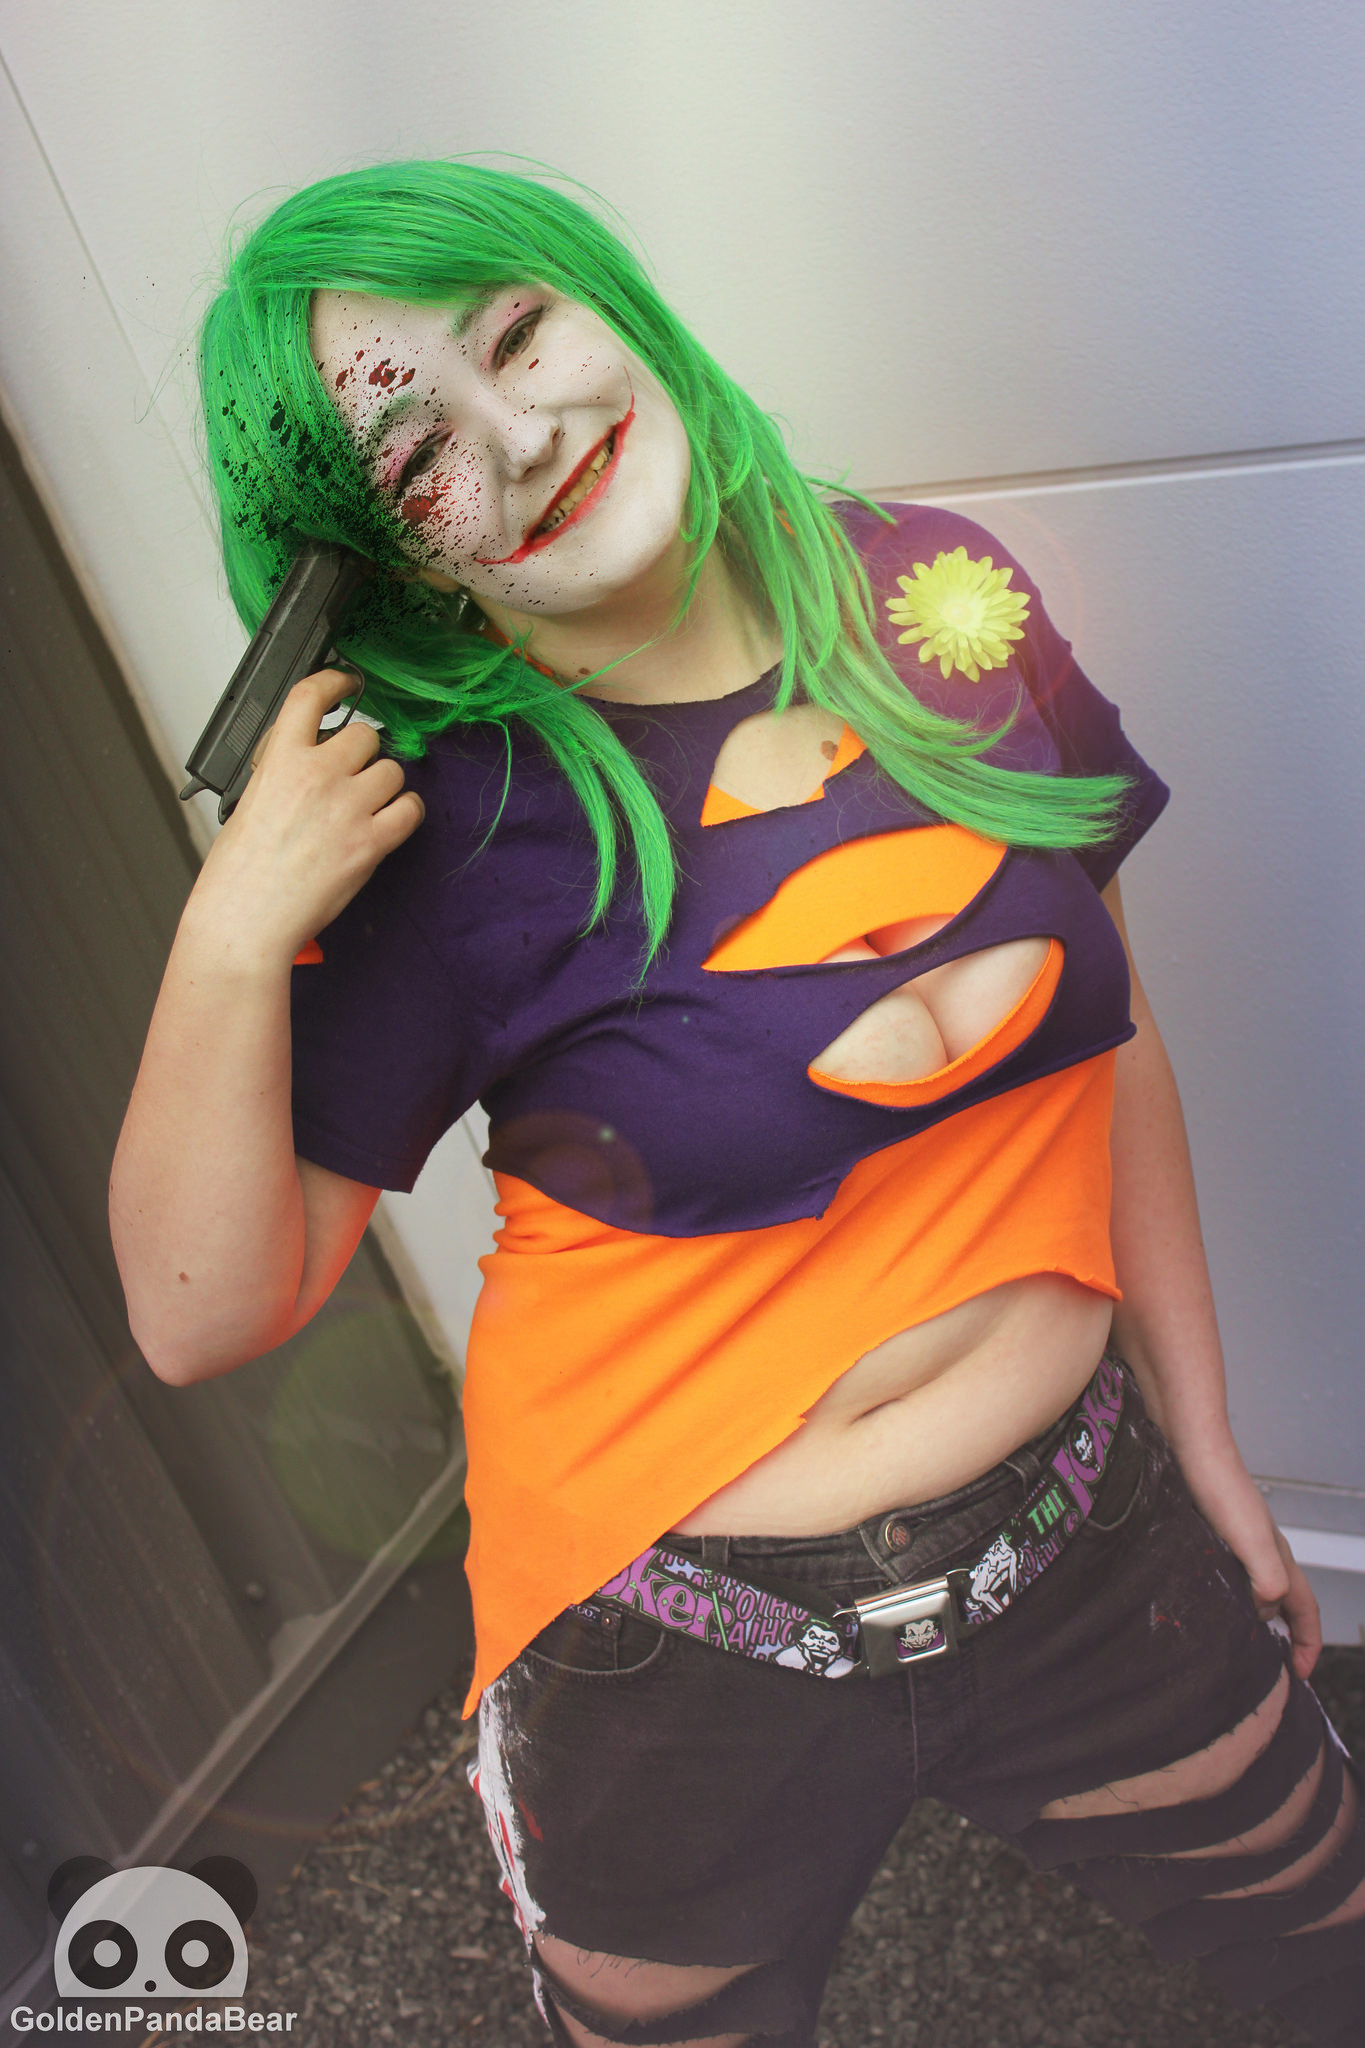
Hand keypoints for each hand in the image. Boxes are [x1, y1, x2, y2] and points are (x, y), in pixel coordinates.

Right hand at [188, 669, 424, 965]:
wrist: (247, 918)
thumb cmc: (238, 873)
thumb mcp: (248, 801)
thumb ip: (282, 772)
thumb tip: (308, 760)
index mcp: (279, 760)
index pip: (310, 696)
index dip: (334, 681)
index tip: (346, 682)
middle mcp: (318, 775)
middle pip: (366, 735)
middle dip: (363, 753)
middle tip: (352, 775)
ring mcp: (348, 807)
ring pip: (392, 770)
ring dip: (385, 785)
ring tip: (367, 806)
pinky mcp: (371, 842)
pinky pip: (410, 809)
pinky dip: (406, 812)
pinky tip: (392, 820)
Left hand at [1181, 1448, 1322, 1678]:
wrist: (1189, 1445)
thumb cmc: (1221, 1489)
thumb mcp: (1252, 1542)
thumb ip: (1268, 1580)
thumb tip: (1265, 1612)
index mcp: (1278, 1557)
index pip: (1305, 1609)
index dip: (1309, 1644)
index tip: (1300, 1675)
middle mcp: (1261, 1549)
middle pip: (1284, 1600)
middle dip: (1285, 1634)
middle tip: (1270, 1665)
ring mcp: (1235, 1539)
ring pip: (1253, 1586)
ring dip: (1251, 1615)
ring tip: (1234, 1640)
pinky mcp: (1208, 1530)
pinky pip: (1224, 1572)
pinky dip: (1222, 1593)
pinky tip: (1201, 1597)